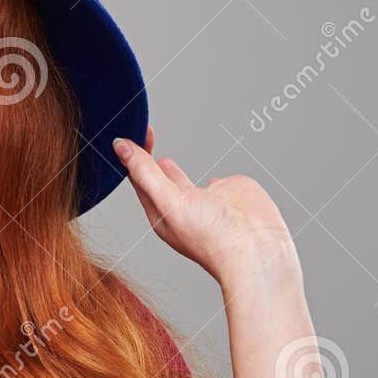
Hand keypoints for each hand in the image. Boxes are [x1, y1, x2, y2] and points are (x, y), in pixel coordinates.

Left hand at [114, 126, 299, 285]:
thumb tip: (120, 146)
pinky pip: (217, 182)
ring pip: (183, 181)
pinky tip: (207, 179)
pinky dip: (211, 177)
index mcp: (161, 211)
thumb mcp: (169, 200)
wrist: (257, 249)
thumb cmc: (210, 235)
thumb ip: (145, 172)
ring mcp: (207, 199)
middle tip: (138, 136)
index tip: (131, 128)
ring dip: (170, 170)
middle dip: (146, 158)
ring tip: (159, 156)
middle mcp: (182, 206)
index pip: (138, 178)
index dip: (133, 153)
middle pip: (155, 178)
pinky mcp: (232, 192)